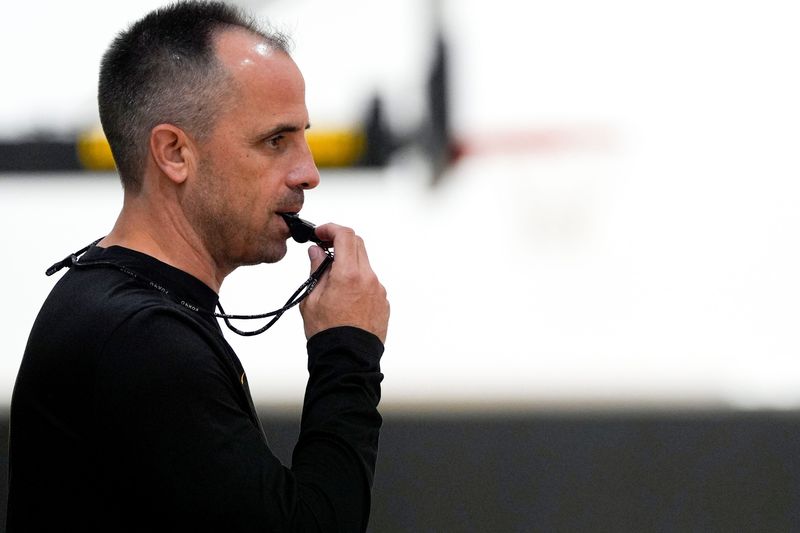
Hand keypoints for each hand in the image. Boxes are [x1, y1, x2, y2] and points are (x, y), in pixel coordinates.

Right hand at [299, 223, 389, 342]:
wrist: (347, 359)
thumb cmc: (328, 334)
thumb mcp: (311, 299)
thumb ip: (317, 270)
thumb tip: (317, 252)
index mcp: (349, 275)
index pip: (345, 235)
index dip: (331, 228)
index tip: (321, 233)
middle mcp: (368, 279)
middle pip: (358, 245)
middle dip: (340, 242)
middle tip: (325, 249)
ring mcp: (379, 290)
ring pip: (365, 265)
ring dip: (350, 264)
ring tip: (332, 282)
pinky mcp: (384, 302)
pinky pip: (371, 283)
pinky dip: (358, 281)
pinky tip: (345, 297)